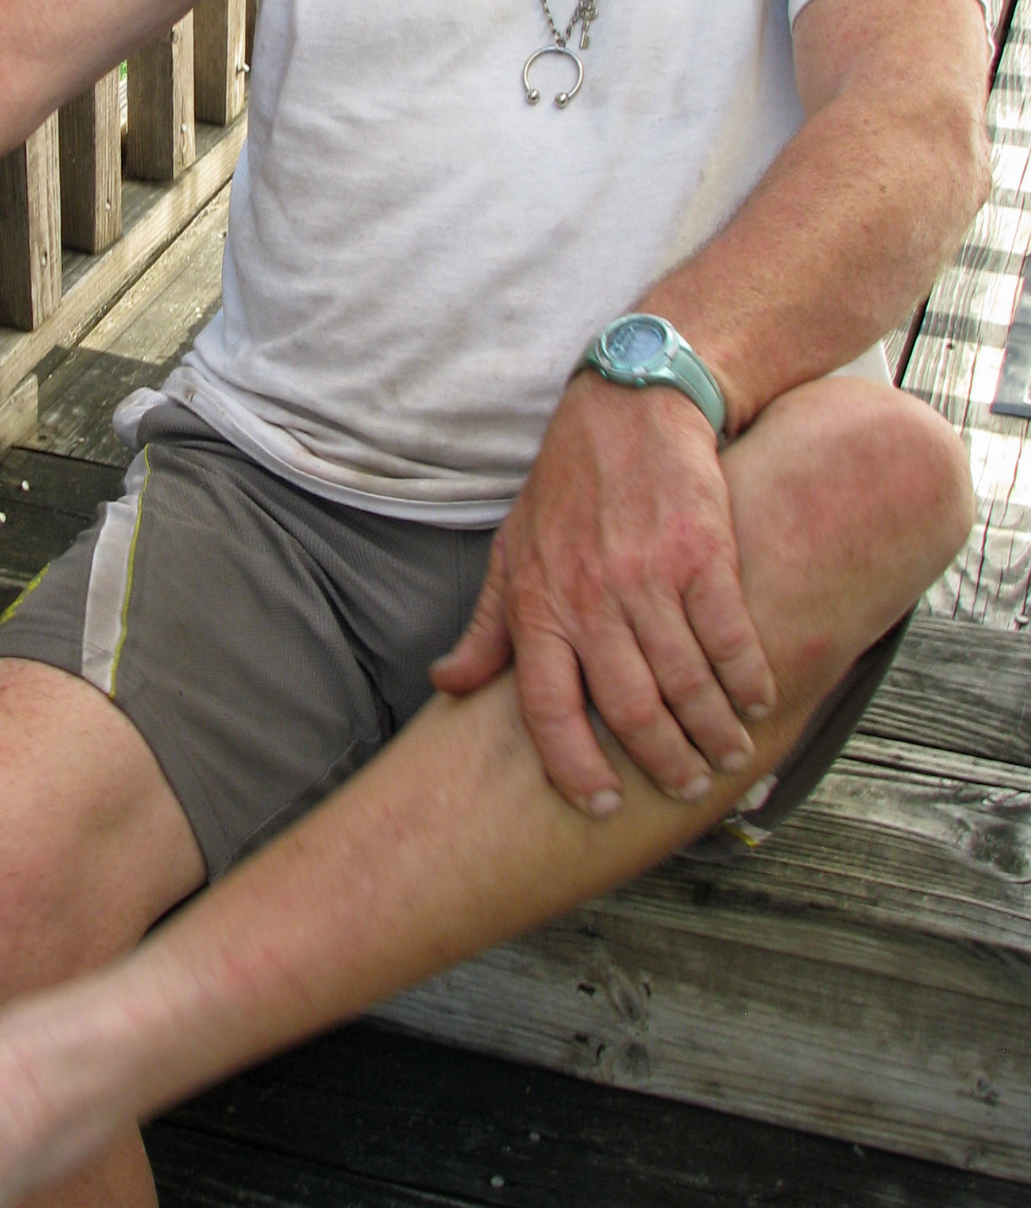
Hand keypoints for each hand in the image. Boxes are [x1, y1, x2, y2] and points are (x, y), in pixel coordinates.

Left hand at [432, 374, 775, 814]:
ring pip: (685, 682)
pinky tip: (760, 700)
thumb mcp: (511, 552)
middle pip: (628, 708)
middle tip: (685, 784)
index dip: (574, 767)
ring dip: (712, 730)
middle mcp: (589, 597)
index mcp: (538, 604)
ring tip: (728, 753)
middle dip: (661, 760)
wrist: (630, 404)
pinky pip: (730, 635)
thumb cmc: (567, 486)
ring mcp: (648, 576)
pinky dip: (749, 677)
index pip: (547, 710)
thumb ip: (486, 627)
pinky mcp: (703, 551)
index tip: (603, 803)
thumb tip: (446, 683)